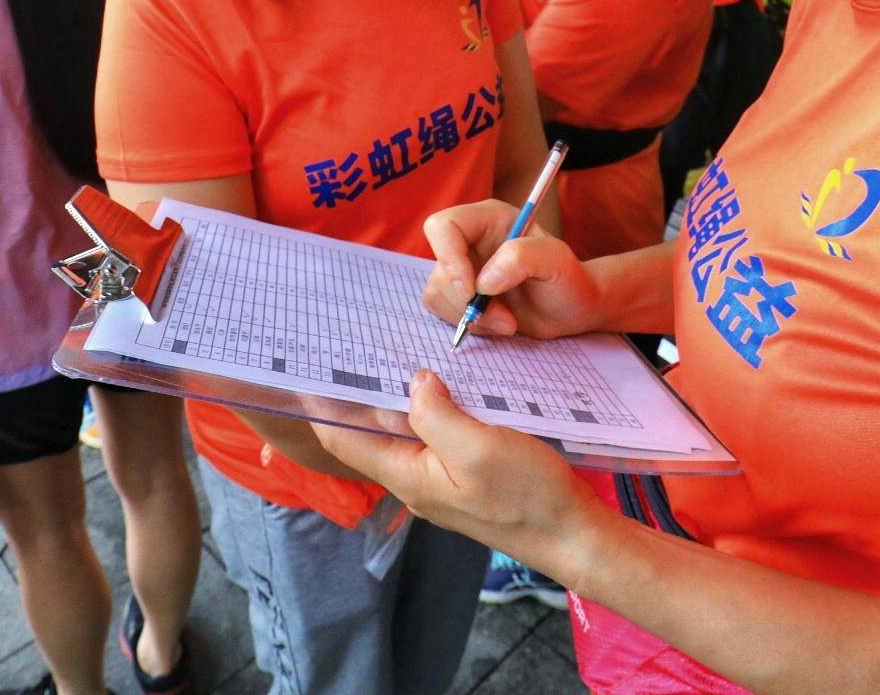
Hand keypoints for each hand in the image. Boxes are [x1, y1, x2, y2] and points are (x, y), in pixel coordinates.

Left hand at [316, 371, 609, 578]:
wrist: (573, 535)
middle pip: (371, 433)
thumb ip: (436, 415)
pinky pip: (436, 435)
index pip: (344, 439)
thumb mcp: (478, 449)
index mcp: (407, 475)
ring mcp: (441, 479)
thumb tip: (414, 382)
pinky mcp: (467, 475)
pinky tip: (442, 384)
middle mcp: (415, 479)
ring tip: (389, 353)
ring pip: (405, 432)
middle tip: (349, 344)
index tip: (306, 368)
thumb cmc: (528, 497)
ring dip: (396, 397)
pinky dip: (430, 407)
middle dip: (357, 393)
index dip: (321, 405)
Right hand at [422, 200, 606, 338]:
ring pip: (438, 292)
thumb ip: (522, 258)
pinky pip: (443, 310)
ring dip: (472, 316)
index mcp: (489, 218)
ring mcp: (463, 268)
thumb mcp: (557, 261)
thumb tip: (483, 281)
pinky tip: (499, 324)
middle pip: (439, 266)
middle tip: (504, 318)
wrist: (572, 309)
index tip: (472, 290)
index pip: (444, 226)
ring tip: (508, 323)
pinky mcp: (461, 294)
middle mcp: (470, 240)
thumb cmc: (569, 279)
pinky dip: (470, 324)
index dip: (449, 258)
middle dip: (467, 300)